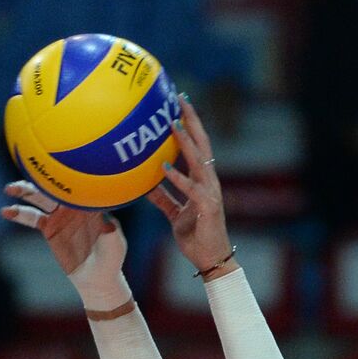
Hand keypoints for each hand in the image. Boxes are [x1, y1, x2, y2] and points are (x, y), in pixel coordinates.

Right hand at [1, 181, 130, 310]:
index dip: (68, 176)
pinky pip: (31, 217)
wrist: (97, 276)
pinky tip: (6, 211)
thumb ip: (110, 228)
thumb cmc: (111, 257)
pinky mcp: (48, 227)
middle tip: (29, 169)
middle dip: (41, 176)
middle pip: (54, 185)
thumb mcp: (114, 241)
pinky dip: (18, 213)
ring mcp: (59, 214)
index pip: (78, 183)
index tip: (58, 170)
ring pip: (40, 197)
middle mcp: (72, 204)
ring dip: (24, 190)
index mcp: (89, 201)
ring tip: (10, 188)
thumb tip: (105, 218)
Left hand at [147, 95, 236, 279]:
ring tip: (173, 122)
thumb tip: (146, 186)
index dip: (189, 125)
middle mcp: (209, 182)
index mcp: (203, 181)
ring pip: (199, 160)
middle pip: (202, 143)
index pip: (197, 146)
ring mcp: (210, 193)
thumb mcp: (175, 215)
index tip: (178, 104)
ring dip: (186, 141)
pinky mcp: (208, 207)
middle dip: (192, 120)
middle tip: (180, 98)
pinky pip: (191, 189)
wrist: (212, 260)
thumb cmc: (195, 237)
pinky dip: (178, 177)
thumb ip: (163, 199)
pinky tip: (164, 168)